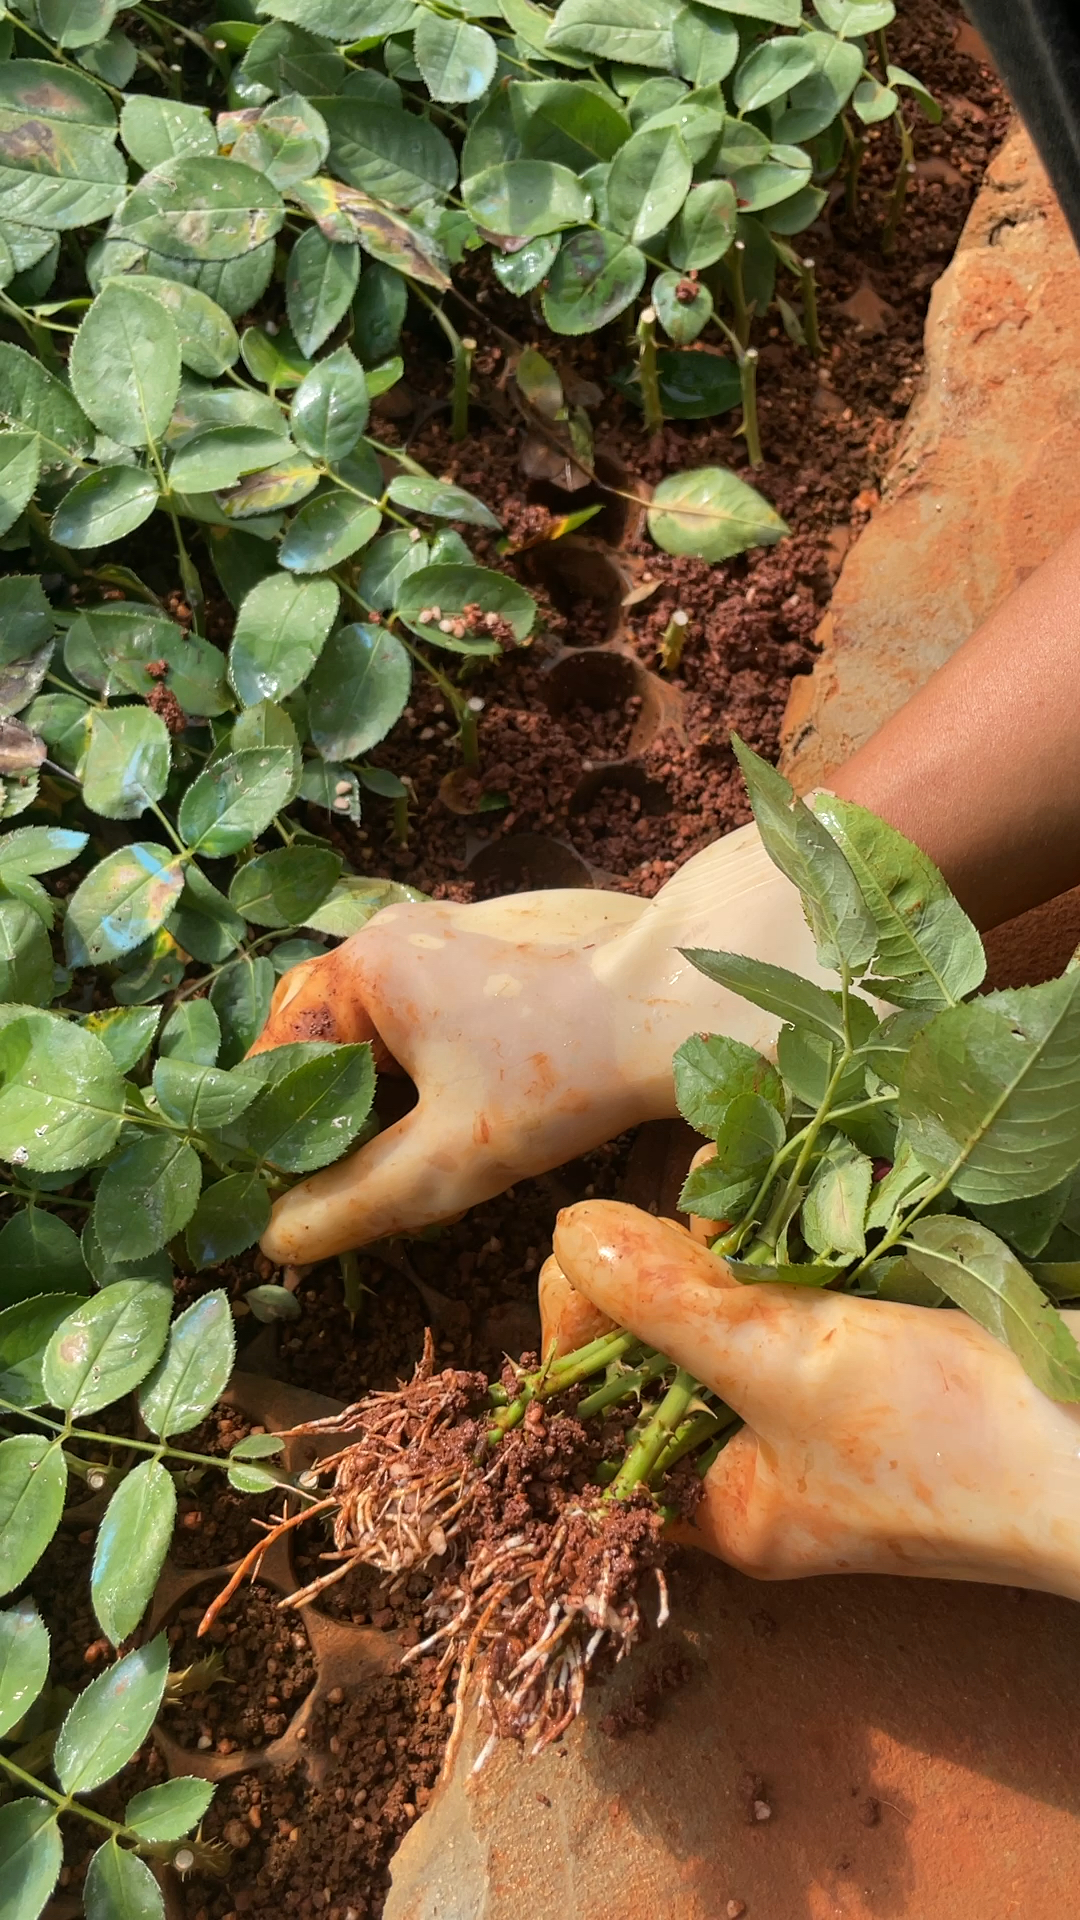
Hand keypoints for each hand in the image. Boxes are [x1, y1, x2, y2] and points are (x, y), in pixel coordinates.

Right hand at [256, 824, 826, 1264]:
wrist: (686, 1003)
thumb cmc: (565, 1073)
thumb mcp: (450, 1158)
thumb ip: (355, 1200)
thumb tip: (277, 1237)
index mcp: (367, 966)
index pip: (280, 1050)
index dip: (273, 1126)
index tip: (280, 1190)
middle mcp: (397, 934)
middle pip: (327, 1033)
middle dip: (328, 1109)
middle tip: (337, 1182)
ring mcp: (449, 932)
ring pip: (382, 1025)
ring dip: (381, 1090)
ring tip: (397, 1158)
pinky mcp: (498, 948)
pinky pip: (430, 1009)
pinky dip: (426, 1063)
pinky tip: (459, 1112)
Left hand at [548, 1200, 1079, 1600]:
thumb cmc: (955, 1439)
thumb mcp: (794, 1366)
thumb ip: (674, 1305)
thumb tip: (566, 1235)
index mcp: (728, 1498)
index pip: (603, 1424)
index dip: (580, 1336)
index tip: (587, 1255)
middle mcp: (768, 1451)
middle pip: (668, 1343)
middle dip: (664, 1258)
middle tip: (679, 1196)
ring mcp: (830, 1393)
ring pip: (739, 1294)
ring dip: (729, 1222)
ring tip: (730, 1157)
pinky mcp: (885, 1336)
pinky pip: (810, 1270)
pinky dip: (793, 1214)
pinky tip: (786, 1162)